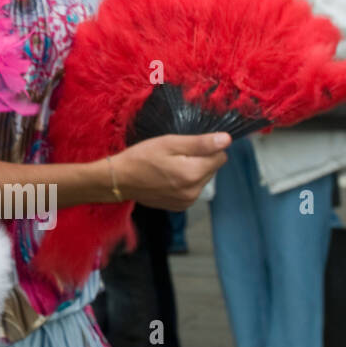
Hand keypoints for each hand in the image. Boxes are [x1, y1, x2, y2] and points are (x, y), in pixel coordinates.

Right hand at [114, 132, 229, 209]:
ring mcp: (187, 201)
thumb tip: (226, 140)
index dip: (206, 148)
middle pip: (212, 169)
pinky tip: (168, 178)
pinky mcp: (180, 206)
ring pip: (203, 179)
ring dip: (192, 171)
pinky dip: (184, 183)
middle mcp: (194, 191)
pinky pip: (192, 190)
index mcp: (193, 173)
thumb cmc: (141, 157)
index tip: (186, 146)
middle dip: (199, 160)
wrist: (119, 179)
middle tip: (174, 155)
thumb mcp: (169, 143)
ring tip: (169, 167)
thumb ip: (200, 143)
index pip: (221, 157)